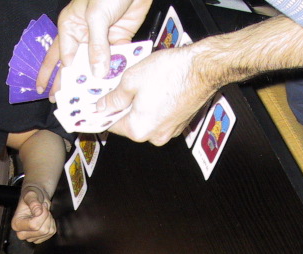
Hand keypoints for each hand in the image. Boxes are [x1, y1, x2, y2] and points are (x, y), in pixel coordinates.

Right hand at [11, 185, 56, 243]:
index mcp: (16, 224)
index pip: (34, 225)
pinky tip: (45, 218)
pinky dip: (52, 224)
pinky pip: (51, 233)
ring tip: (43, 212)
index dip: (42, 215)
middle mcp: (21, 233)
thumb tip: (38, 212)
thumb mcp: (31, 194)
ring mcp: (30, 237)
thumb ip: (33, 202)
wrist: (35, 199)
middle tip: (43, 208)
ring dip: (49, 219)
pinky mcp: (39, 239)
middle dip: (46, 217)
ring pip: (48, 232)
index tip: (41, 205)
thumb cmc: (31, 196)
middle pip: (42, 230)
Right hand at [37, 0, 152, 91]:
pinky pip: (114, 61)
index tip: (58, 97)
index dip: (59, 78)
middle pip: (73, 65)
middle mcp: (83, 35)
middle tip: (63, 104)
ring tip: (90, 102)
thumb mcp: (96, 16)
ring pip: (95, 66)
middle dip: (68, 84)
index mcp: (70, 27)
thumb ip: (96, 46)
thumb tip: (97, 74)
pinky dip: (114, 74)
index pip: (63, 58)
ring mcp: (101, 40)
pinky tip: (111, 89)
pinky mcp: (118, 40)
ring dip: (93, 83)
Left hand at [99, 45, 214, 144]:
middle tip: (123, 88)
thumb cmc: (171, 72)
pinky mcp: (180, 124)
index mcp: (139, 129)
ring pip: (146, 120)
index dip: (104, 112)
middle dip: (125, 107)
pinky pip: (161, 117)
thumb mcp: (131, 79)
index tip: (100, 105)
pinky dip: (156, 106)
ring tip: (144, 85)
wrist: (203, 68)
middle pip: (130, 124)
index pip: (111, 126)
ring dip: (141, 106)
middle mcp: (154, 136)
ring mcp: (170, 131)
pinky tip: (158, 89)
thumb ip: (114, 97)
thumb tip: (103, 106)